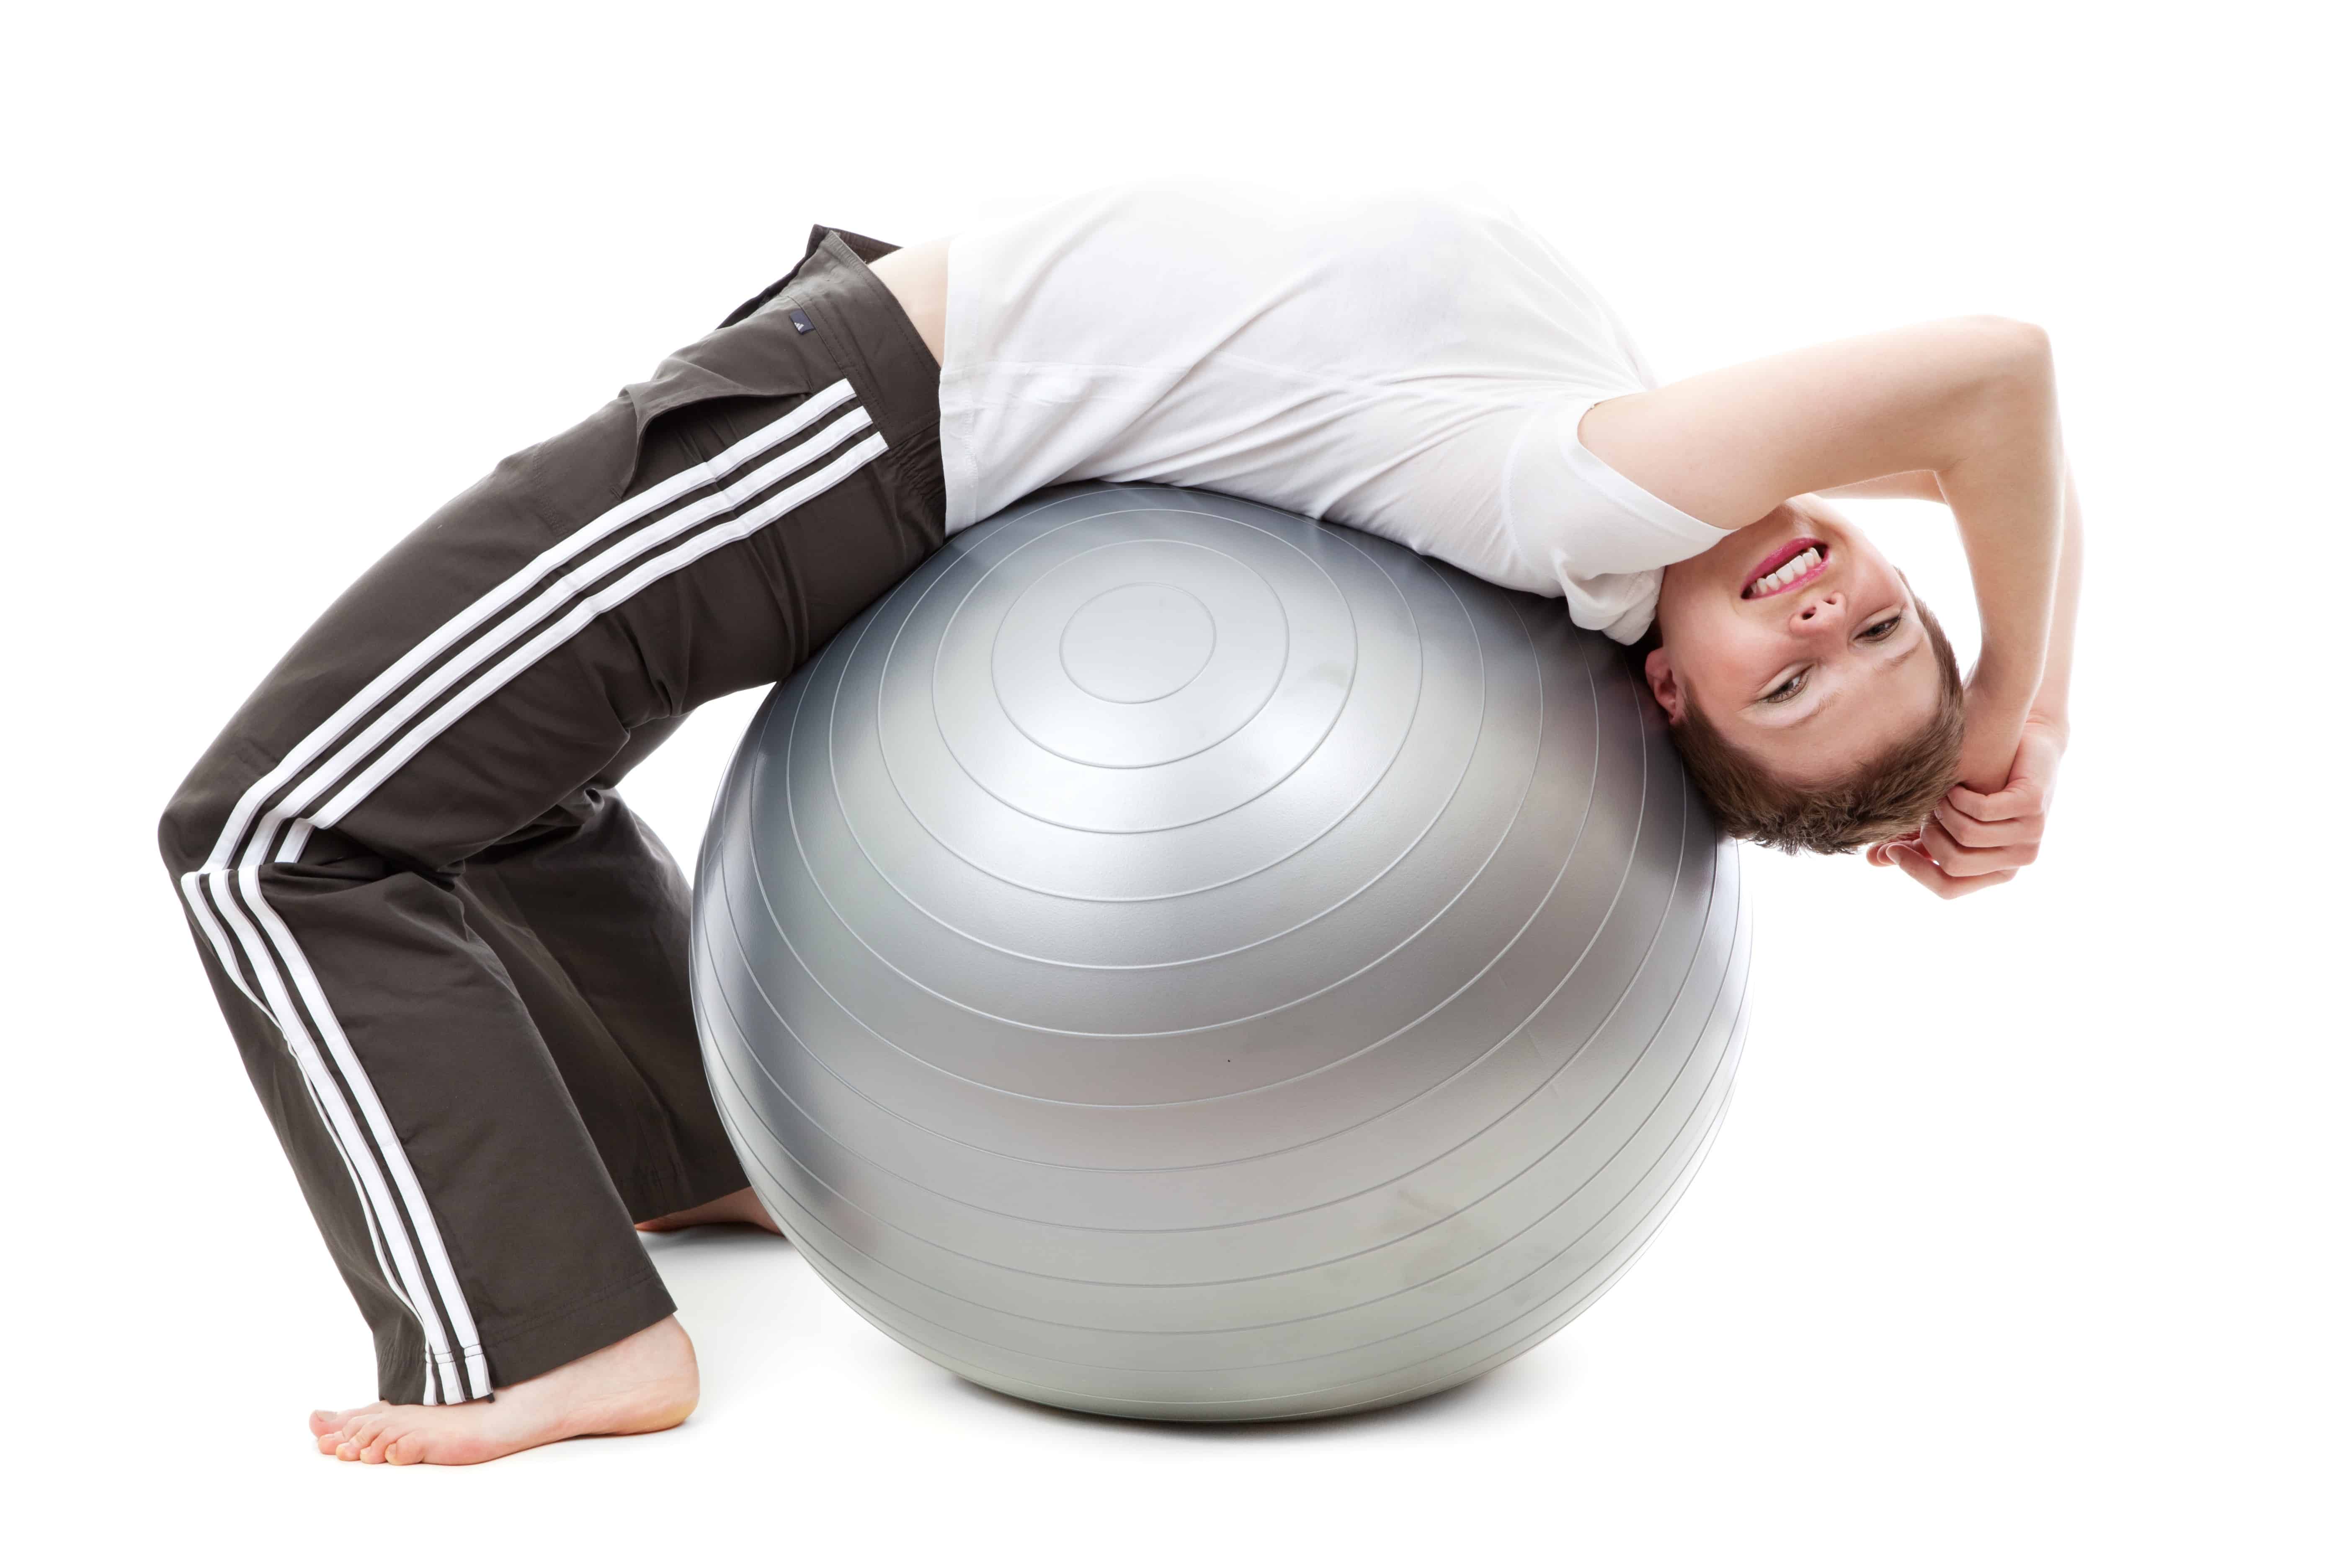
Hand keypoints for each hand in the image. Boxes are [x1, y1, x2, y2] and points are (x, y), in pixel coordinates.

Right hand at [1867, 716, 2064, 897]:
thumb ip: (1916, 841)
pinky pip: (1982, 810)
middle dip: (1928, 836)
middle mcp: (2020, 858)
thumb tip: (1875, 859)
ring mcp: (2031, 833)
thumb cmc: (1981, 783)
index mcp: (1999, 871)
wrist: (2024, 741)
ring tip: (1943, 795)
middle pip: (1954, 864)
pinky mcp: (2032, 805)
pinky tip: (1957, 786)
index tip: (1892, 849)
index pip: (1949, 888)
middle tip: (1927, 812)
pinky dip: (1960, 797)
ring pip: (1966, 836)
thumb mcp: (1946, 819)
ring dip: (1943, 812)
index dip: (1916, 871)